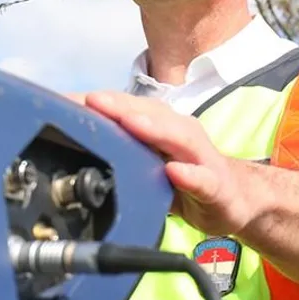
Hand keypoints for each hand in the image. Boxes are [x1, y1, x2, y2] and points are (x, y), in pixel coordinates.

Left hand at [81, 91, 269, 237]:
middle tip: (90, 100)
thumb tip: (70, 145)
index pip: (124, 109)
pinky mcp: (216, 185)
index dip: (95, 105)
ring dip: (153, 128)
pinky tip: (174, 171)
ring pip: (177, 137)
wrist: (236, 199)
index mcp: (159, 128)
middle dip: (119, 107)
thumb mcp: (145, 163)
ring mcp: (200, 158)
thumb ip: (117, 151)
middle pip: (148, 115)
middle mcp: (179, 134)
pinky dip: (189, 174)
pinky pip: (203, 178)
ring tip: (130, 123)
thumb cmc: (185, 178)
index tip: (62, 100)